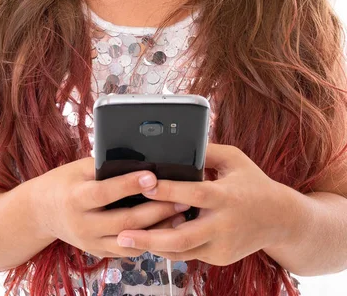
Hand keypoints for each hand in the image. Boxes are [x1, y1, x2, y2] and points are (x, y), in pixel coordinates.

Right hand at [30, 157, 190, 259]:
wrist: (41, 213)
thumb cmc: (65, 183)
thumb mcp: (79, 168)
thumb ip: (105, 165)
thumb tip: (139, 156)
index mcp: (76, 199)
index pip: (106, 193)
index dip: (130, 184)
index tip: (153, 176)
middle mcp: (83, 225)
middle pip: (125, 221)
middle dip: (156, 210)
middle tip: (181, 198)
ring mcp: (91, 242)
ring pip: (131, 241)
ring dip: (158, 230)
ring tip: (181, 215)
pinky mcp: (99, 252)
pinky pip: (129, 250)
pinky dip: (149, 240)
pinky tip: (168, 229)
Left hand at [115, 143, 291, 265]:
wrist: (281, 220)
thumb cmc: (253, 183)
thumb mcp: (234, 159)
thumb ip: (206, 151)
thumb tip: (176, 144)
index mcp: (227, 196)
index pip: (194, 194)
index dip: (168, 190)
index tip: (144, 184)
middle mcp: (223, 224)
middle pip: (182, 236)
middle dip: (150, 237)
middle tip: (122, 234)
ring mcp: (222, 245)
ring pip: (182, 251)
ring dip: (153, 245)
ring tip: (126, 240)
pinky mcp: (220, 258)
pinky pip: (189, 253)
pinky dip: (170, 247)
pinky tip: (149, 239)